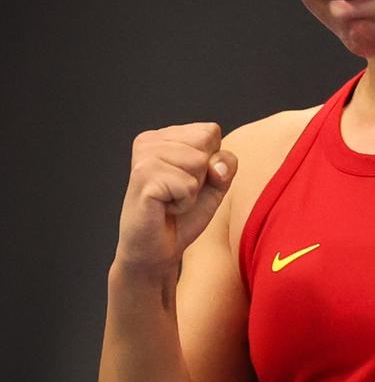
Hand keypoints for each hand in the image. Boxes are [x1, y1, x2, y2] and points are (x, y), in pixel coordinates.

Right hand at [114, 122, 237, 277]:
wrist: (157, 250)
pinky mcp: (143, 177)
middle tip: (179, 193)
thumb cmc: (183, 216)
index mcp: (163, 136)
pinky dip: (184, 203)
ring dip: (193, 191)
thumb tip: (215, 164)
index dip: (211, 162)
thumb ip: (225, 163)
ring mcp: (144, 158)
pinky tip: (165, 208)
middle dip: (203, 176)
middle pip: (206, 144)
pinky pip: (188, 185)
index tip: (188, 181)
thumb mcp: (215, 184)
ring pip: (199, 163)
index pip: (210, 131)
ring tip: (171, 200)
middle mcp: (149, 141)